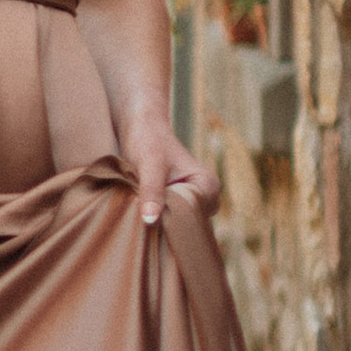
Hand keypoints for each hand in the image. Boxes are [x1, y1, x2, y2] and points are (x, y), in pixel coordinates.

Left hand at [119, 108, 220, 228]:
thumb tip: (150, 220)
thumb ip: (151, 191)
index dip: (170, 222)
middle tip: (142, 215)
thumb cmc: (148, 141)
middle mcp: (207, 195)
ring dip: (161, 220)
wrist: (141, 126)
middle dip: (166, 223)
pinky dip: (159, 216)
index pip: (193, 219)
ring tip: (143, 209)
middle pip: (187, 224)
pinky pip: (172, 218)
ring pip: (179, 222)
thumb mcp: (148, 166)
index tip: (147, 219)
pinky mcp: (182, 201)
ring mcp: (195, 199)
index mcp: (208, 185)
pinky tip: (145, 210)